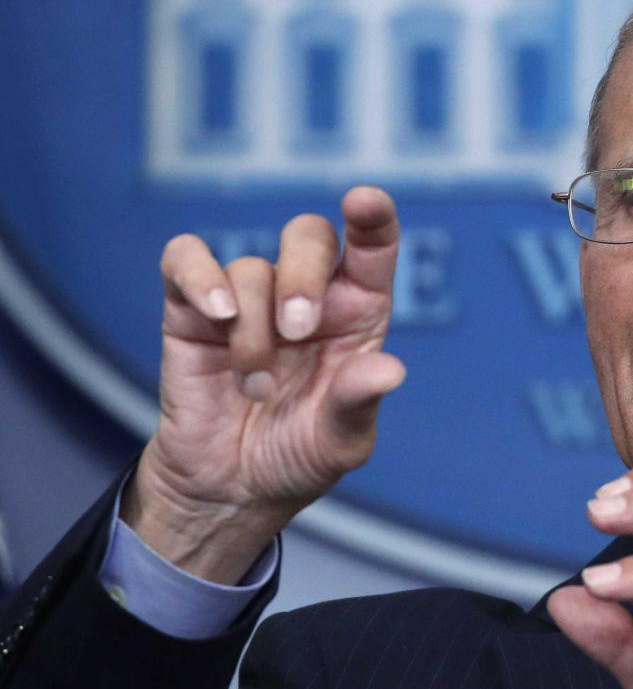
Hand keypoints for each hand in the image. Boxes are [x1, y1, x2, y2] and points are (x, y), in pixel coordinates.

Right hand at [122, 186, 405, 582]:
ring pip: (250, 268)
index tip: (365, 200)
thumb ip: (358, 402)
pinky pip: (186, 258)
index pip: (372, 247)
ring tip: (254, 387)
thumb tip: (390, 370)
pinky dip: (198, 276)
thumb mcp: (340, 441)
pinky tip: (214, 313)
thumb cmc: (298, 455)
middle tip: (297, 332)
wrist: (232, 488)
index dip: (373, 216)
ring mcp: (249, 298)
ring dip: (252, 330)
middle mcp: (307, 295)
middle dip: (303, 277)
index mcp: (356, 313)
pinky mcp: (192, 310)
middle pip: (309, 236)